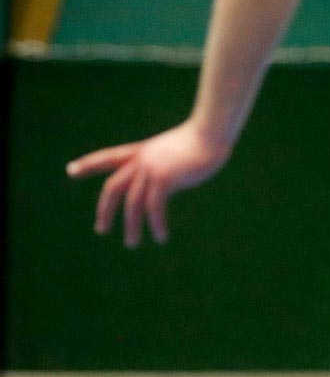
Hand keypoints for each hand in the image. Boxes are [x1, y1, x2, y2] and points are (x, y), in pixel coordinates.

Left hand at [66, 121, 230, 247]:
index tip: (71, 170)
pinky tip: (161, 236)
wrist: (212, 133)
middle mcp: (142, 159)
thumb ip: (164, 167)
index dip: (89, 164)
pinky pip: (154, 206)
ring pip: (132, 202)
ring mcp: (151, 168)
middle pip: (114, 186)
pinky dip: (156, 224)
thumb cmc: (203, 141)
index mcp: (142, 151)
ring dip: (132, 226)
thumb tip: (163, 185)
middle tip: (101, 229)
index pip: (109, 157)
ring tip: (132, 243)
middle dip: (105, 209)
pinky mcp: (164, 178)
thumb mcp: (175, 152)